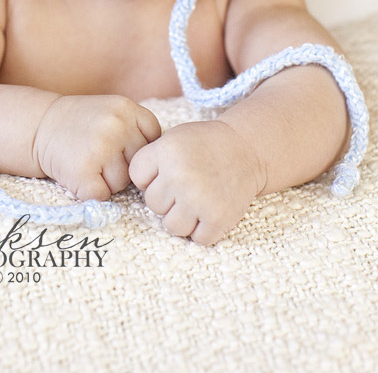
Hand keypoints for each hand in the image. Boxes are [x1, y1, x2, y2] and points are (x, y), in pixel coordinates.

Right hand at [33, 95, 160, 201]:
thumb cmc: (82, 123)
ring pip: (122, 183)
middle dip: (124, 166)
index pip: (154, 140)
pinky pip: (103, 196)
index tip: (121, 145)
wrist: (40, 126)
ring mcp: (100, 148)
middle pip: (140, 164)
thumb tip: (160, 164)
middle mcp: (116, 126)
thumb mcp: (113, 111)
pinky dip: (92, 192)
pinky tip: (81, 175)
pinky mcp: (83, 172)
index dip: (138, 148)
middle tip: (101, 155)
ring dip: (108, 181)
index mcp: (127, 108)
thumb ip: (138, 128)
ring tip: (90, 162)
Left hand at [129, 120, 264, 244]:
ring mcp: (199, 199)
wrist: (246, 148)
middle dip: (167, 197)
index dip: (150, 176)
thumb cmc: (204, 144)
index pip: (136, 178)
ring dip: (182, 217)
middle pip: (152, 204)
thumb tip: (131, 192)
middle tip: (187, 183)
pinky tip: (210, 209)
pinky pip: (197, 238)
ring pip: (171, 226)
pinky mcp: (218, 218)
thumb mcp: (172, 138)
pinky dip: (203, 229)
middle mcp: (180, 175)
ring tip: (196, 199)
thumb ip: (150, 160)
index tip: (168, 169)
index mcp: (166, 151)